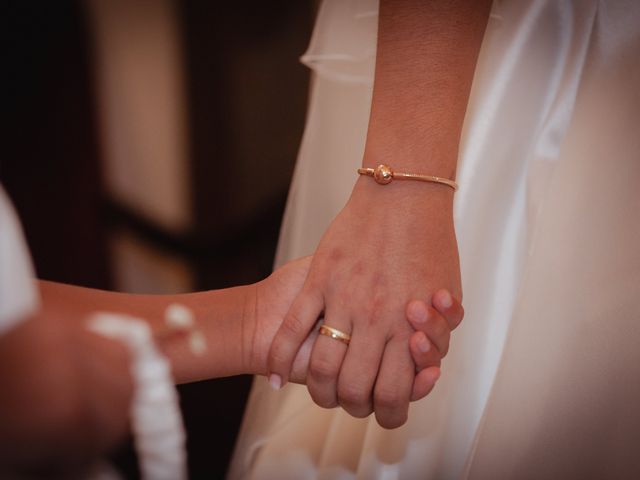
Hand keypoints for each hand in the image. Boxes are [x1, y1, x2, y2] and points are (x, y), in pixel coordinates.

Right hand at [267, 179, 460, 427]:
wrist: (403, 196)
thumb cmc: (430, 243)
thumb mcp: (448, 294)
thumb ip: (437, 335)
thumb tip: (427, 368)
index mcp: (410, 328)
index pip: (393, 395)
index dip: (387, 413)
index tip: (382, 409)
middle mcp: (376, 321)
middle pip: (354, 390)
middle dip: (351, 406)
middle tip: (349, 400)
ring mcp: (343, 301)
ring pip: (322, 369)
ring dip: (318, 390)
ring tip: (318, 389)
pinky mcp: (318, 280)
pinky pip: (291, 329)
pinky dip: (279, 359)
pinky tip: (274, 376)